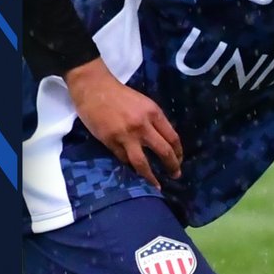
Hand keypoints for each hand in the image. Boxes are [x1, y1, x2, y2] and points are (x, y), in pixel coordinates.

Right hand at [65, 58, 181, 189]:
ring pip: (142, 162)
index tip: (179, 161)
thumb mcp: (144, 104)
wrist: (94, 88)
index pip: (173, 138)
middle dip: (172, 166)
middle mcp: (143, 125)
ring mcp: (125, 135)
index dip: (178, 153)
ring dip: (151, 176)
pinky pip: (123, 159)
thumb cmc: (120, 95)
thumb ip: (154, 122)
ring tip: (157, 185)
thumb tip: (163, 142)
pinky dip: (130, 166)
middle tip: (175, 175)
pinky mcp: (110, 141)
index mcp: (154, 113)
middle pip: (164, 152)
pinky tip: (135, 172)